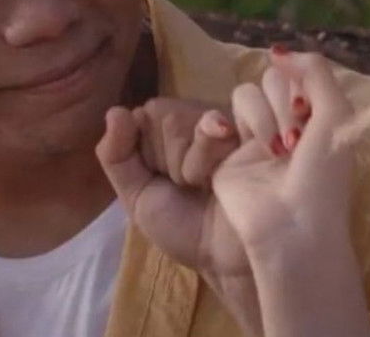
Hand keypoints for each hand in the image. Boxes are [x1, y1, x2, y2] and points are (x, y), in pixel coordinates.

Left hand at [95, 97, 245, 275]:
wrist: (232, 259)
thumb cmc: (188, 229)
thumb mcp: (138, 198)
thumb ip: (117, 155)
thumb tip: (116, 110)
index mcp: (172, 132)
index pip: (142, 115)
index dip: (147, 153)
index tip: (166, 182)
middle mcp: (200, 118)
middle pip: (163, 114)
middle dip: (170, 159)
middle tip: (192, 186)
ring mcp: (229, 119)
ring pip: (187, 118)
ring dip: (193, 161)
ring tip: (212, 184)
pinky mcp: (253, 125)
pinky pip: (216, 121)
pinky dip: (211, 147)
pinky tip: (226, 169)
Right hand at [212, 49, 369, 336]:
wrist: (293, 226)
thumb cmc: (323, 173)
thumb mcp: (337, 113)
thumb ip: (315, 70)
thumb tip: (279, 50)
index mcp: (316, 118)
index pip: (299, 75)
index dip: (302, 86)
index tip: (310, 114)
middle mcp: (285, 125)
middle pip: (272, 80)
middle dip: (283, 102)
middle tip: (295, 137)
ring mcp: (254, 138)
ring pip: (246, 93)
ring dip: (265, 116)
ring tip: (277, 150)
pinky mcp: (226, 154)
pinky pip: (224, 116)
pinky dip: (246, 126)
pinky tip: (259, 150)